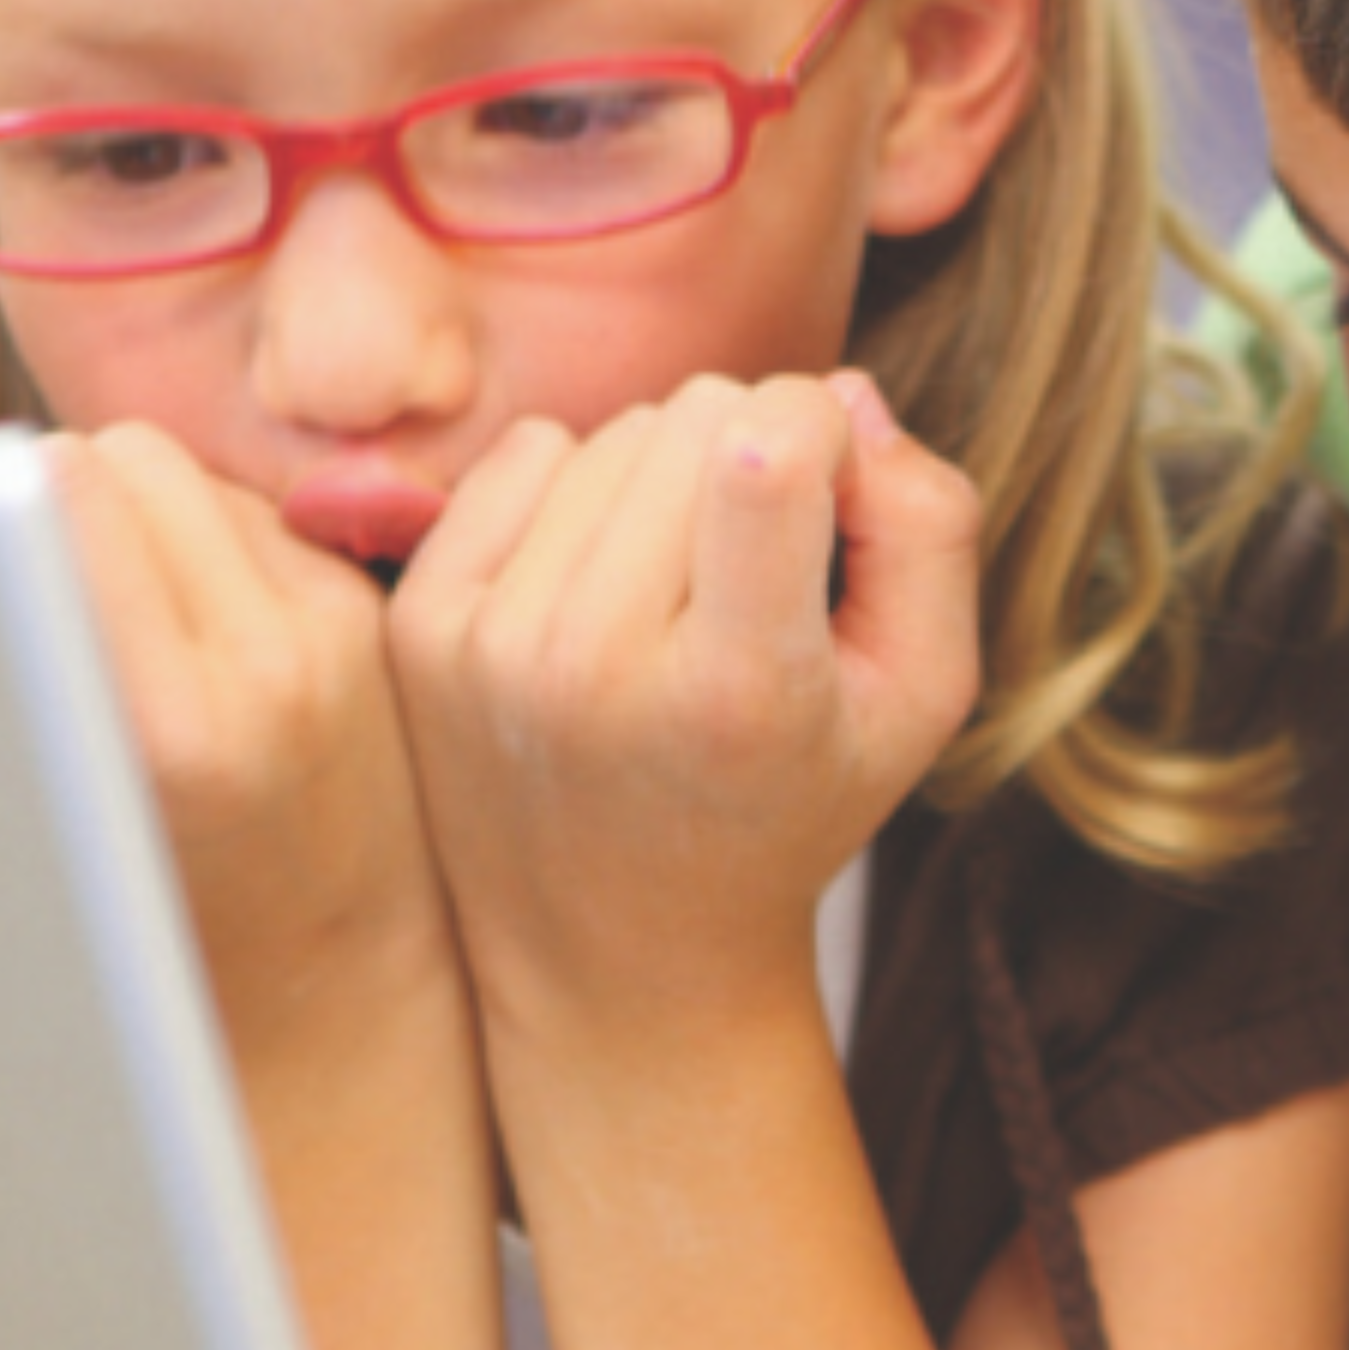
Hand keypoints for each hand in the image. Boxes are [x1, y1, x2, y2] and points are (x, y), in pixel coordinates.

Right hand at [39, 424, 455, 1039]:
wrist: (339, 1003)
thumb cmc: (156, 936)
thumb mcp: (55, 818)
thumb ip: (16, 671)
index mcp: (168, 724)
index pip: (62, 489)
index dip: (4, 499)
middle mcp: (265, 666)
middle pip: (121, 457)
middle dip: (67, 496)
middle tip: (39, 579)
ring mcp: (335, 639)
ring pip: (191, 476)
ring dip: (141, 517)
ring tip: (121, 622)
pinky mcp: (374, 625)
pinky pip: (256, 517)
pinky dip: (208, 548)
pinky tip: (195, 638)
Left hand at [387, 371, 983, 1037]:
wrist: (624, 956)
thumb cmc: (795, 804)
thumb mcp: (923, 693)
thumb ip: (928, 525)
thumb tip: (842, 393)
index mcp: (738, 694)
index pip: (769, 446)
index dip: (825, 430)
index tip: (834, 494)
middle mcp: (595, 666)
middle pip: (697, 414)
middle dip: (755, 451)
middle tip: (761, 566)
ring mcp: (491, 646)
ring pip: (614, 428)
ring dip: (668, 479)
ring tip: (685, 591)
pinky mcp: (421, 627)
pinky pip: (527, 450)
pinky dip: (582, 492)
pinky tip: (605, 586)